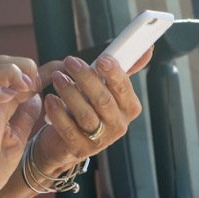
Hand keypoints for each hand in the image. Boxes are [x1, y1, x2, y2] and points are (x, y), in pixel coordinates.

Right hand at [0, 56, 43, 197]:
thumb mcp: (18, 136)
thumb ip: (25, 115)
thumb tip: (38, 96)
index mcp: (4, 105)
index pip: (20, 73)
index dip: (43, 68)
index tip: (62, 68)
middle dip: (21, 64)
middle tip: (37, 82)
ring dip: (8, 73)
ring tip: (25, 85)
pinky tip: (9, 97)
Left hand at [32, 49, 147, 176]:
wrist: (65, 140)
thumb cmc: (89, 107)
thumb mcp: (106, 88)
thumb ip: (122, 70)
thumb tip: (148, 49)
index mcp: (129, 108)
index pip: (124, 88)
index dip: (114, 73)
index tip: (102, 59)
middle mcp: (118, 125)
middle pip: (103, 100)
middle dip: (86, 78)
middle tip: (70, 61)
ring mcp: (100, 140)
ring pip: (86, 115)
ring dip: (70, 93)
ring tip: (57, 77)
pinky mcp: (79, 148)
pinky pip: (68, 129)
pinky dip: (58, 112)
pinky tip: (50, 99)